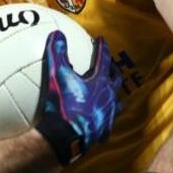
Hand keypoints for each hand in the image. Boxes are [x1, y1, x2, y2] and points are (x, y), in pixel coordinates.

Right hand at [35, 30, 121, 164]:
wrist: (66, 137)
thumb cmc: (63, 104)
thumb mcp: (57, 75)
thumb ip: (57, 54)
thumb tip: (56, 35)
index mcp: (100, 83)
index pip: (104, 60)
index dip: (102, 49)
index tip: (101, 40)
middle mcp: (108, 98)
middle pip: (115, 81)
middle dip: (113, 72)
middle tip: (110, 67)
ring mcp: (107, 116)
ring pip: (115, 103)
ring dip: (112, 96)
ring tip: (109, 94)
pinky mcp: (102, 132)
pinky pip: (107, 124)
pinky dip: (104, 119)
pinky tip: (99, 121)